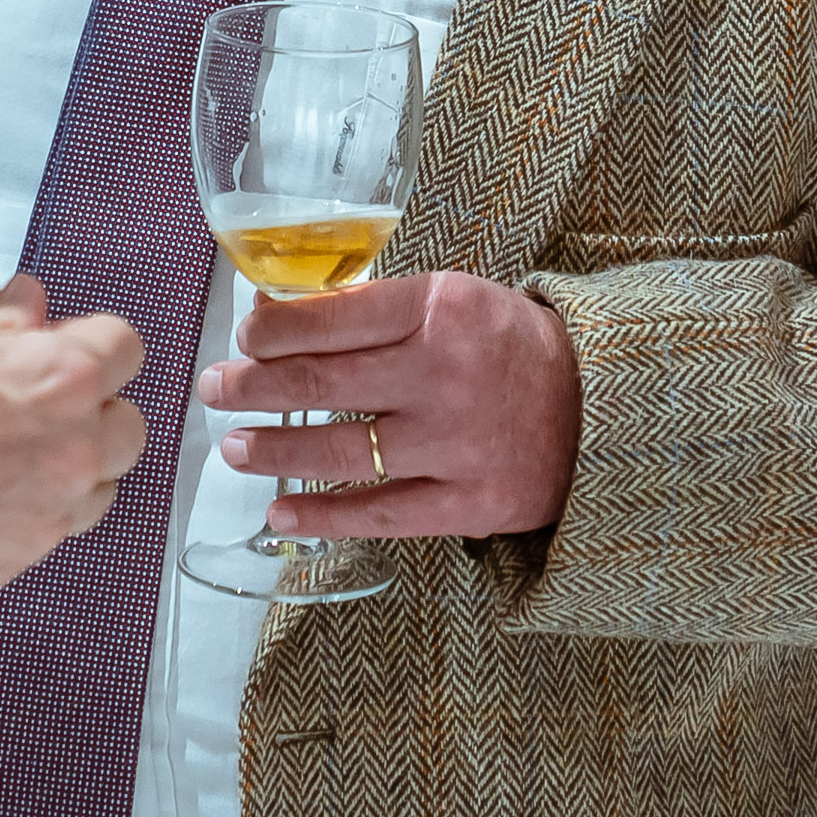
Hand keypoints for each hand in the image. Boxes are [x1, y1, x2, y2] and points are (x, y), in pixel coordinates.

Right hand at [0, 276, 147, 607]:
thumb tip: (26, 308)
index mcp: (59, 377)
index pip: (124, 347)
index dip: (94, 344)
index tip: (69, 346)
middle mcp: (70, 450)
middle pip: (127, 427)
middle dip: (94, 412)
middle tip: (42, 405)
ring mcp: (47, 516)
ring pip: (99, 490)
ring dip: (72, 470)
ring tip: (10, 459)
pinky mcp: (15, 564)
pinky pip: (49, 536)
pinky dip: (29, 516)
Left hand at [206, 270, 580, 538]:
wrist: (602, 410)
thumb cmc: (512, 348)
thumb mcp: (456, 301)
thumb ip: (378, 309)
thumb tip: (280, 315)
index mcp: (439, 309)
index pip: (330, 318)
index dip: (271, 330)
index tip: (242, 336)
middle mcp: (442, 374)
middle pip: (320, 383)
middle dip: (251, 387)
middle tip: (214, 388)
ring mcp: (455, 443)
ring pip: (338, 452)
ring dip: (273, 450)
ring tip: (234, 448)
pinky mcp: (468, 502)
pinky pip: (378, 514)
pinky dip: (321, 516)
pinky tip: (280, 512)